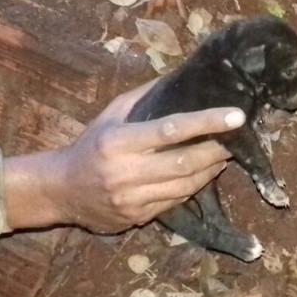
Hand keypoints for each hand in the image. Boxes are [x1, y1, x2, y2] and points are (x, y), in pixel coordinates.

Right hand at [3, 81, 241, 232]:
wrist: (60, 190)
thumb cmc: (90, 145)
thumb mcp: (110, 114)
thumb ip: (144, 97)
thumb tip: (180, 77)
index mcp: (118, 142)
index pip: (171, 129)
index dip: (207, 122)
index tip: (236, 116)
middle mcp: (126, 172)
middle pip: (185, 163)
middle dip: (217, 150)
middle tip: (237, 138)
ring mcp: (132, 200)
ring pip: (186, 186)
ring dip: (211, 170)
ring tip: (225, 154)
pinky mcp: (137, 218)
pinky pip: (176, 202)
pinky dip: (195, 186)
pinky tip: (204, 173)